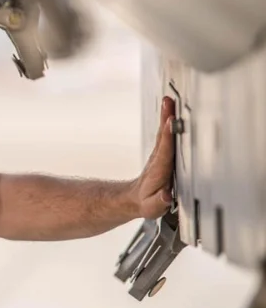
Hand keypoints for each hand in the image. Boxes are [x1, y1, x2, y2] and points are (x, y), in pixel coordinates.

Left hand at [132, 95, 176, 218]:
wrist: (136, 198)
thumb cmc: (147, 202)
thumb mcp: (152, 207)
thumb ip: (159, 202)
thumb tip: (166, 196)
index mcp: (159, 170)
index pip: (165, 150)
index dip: (169, 136)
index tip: (172, 122)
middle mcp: (159, 159)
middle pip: (164, 136)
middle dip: (166, 118)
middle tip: (168, 102)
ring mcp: (160, 154)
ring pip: (164, 133)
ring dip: (167, 115)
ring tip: (169, 100)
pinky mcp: (162, 152)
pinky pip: (166, 134)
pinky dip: (168, 121)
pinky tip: (170, 109)